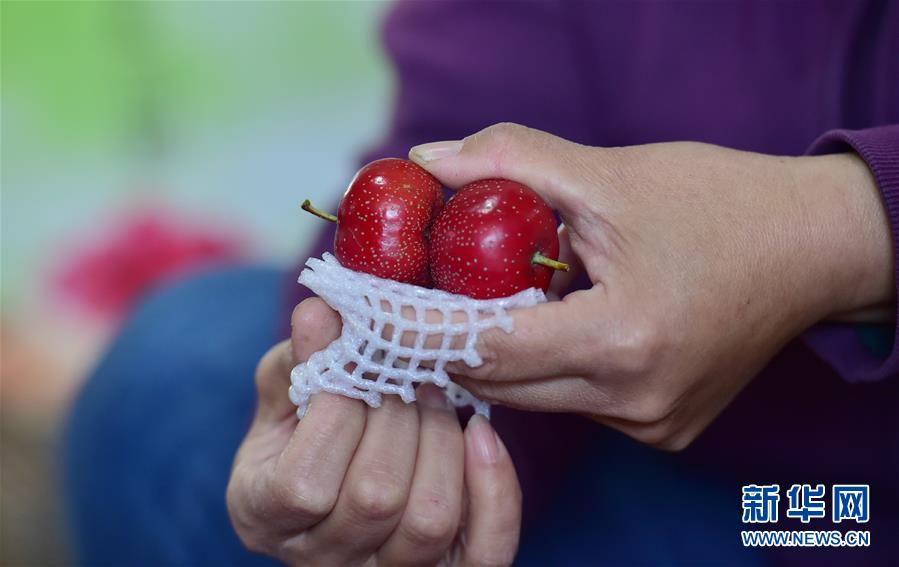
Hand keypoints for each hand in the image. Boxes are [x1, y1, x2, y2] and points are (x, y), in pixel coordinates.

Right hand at [226, 298, 521, 565]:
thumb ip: (301, 359)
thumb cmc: (303, 429)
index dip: (339, 412)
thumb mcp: (286, 391)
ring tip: (437, 397)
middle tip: (407, 372)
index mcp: (263, 514)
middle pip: (376, 497)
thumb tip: (320, 312)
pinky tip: (482, 434)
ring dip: (443, 440)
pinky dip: (494, 488)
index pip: (303, 484)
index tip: (358, 360)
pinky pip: (486, 548)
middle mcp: (320, 558)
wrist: (337, 476)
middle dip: (400, 414)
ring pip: (430, 520)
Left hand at [410, 123, 893, 449]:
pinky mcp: (665, 428)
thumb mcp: (610, 175)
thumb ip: (512, 163)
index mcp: (622, 340)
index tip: (373, 307)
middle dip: (451, 343)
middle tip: (414, 298)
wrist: (813, 249)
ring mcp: (654, 423)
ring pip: (536, 397)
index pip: (485, 351)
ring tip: (487, 299)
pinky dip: (549, 368)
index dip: (420, 328)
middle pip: (502, 384)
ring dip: (502, 354)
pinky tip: (554, 323)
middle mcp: (636, 399)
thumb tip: (430, 162)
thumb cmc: (719, 204)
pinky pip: (577, 402)